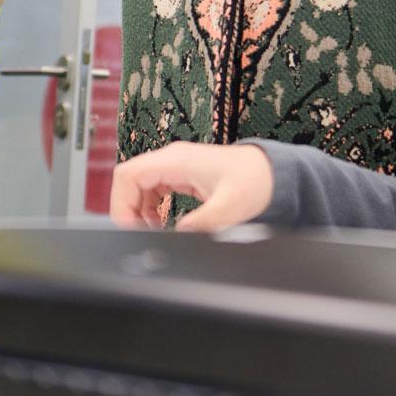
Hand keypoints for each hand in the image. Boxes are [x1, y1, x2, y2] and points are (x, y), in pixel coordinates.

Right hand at [111, 142, 273, 232]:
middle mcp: (173, 160)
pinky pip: (154, 190)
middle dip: (127, 209)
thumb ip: (203, 223)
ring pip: (140, 186)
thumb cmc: (256, 180)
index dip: (121, 203)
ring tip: (148, 232)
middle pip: (130, 180)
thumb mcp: (230, 206)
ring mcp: (177, 167)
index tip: (128, 227)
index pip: (129, 175)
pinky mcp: (183, 176)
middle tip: (136, 234)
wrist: (275, 172)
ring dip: (138, 210)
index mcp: (178, 161)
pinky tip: (158, 224)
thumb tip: (180, 236)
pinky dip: (150, 208)